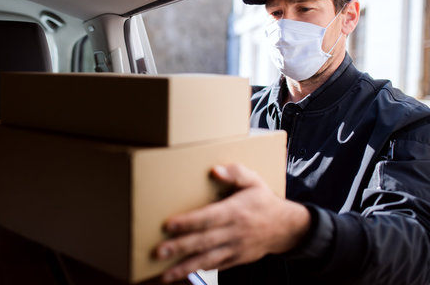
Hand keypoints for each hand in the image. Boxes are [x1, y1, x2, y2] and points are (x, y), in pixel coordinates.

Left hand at [153, 164, 310, 282]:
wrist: (285, 227)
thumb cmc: (263, 200)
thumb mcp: (254, 181)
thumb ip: (236, 173)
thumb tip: (215, 170)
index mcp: (235, 211)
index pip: (208, 218)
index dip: (188, 222)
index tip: (169, 225)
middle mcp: (234, 232)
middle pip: (203, 241)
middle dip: (179, 248)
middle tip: (158, 252)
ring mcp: (234, 249)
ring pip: (207, 260)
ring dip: (184, 268)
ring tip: (165, 275)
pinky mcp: (235, 259)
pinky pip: (215, 267)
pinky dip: (198, 272)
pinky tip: (182, 276)